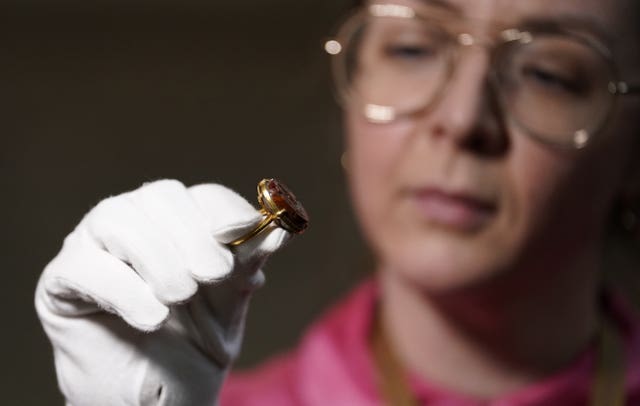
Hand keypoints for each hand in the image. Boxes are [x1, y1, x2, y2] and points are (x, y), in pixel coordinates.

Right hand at [35, 179, 289, 405]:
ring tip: (181, 297)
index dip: (226, 210)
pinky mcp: (61, 279)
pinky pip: (85, 267)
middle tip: (215, 273)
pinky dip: (124, 289)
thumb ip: (249, 264)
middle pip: (160, 196)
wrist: (155, 394)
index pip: (202, 196)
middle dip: (192, 234)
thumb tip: (280, 229)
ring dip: (158, 257)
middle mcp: (136, 221)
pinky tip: (152, 318)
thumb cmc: (192, 340)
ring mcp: (94, 244)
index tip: (248, 229)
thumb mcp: (229, 303)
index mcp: (180, 222)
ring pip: (118, 219)